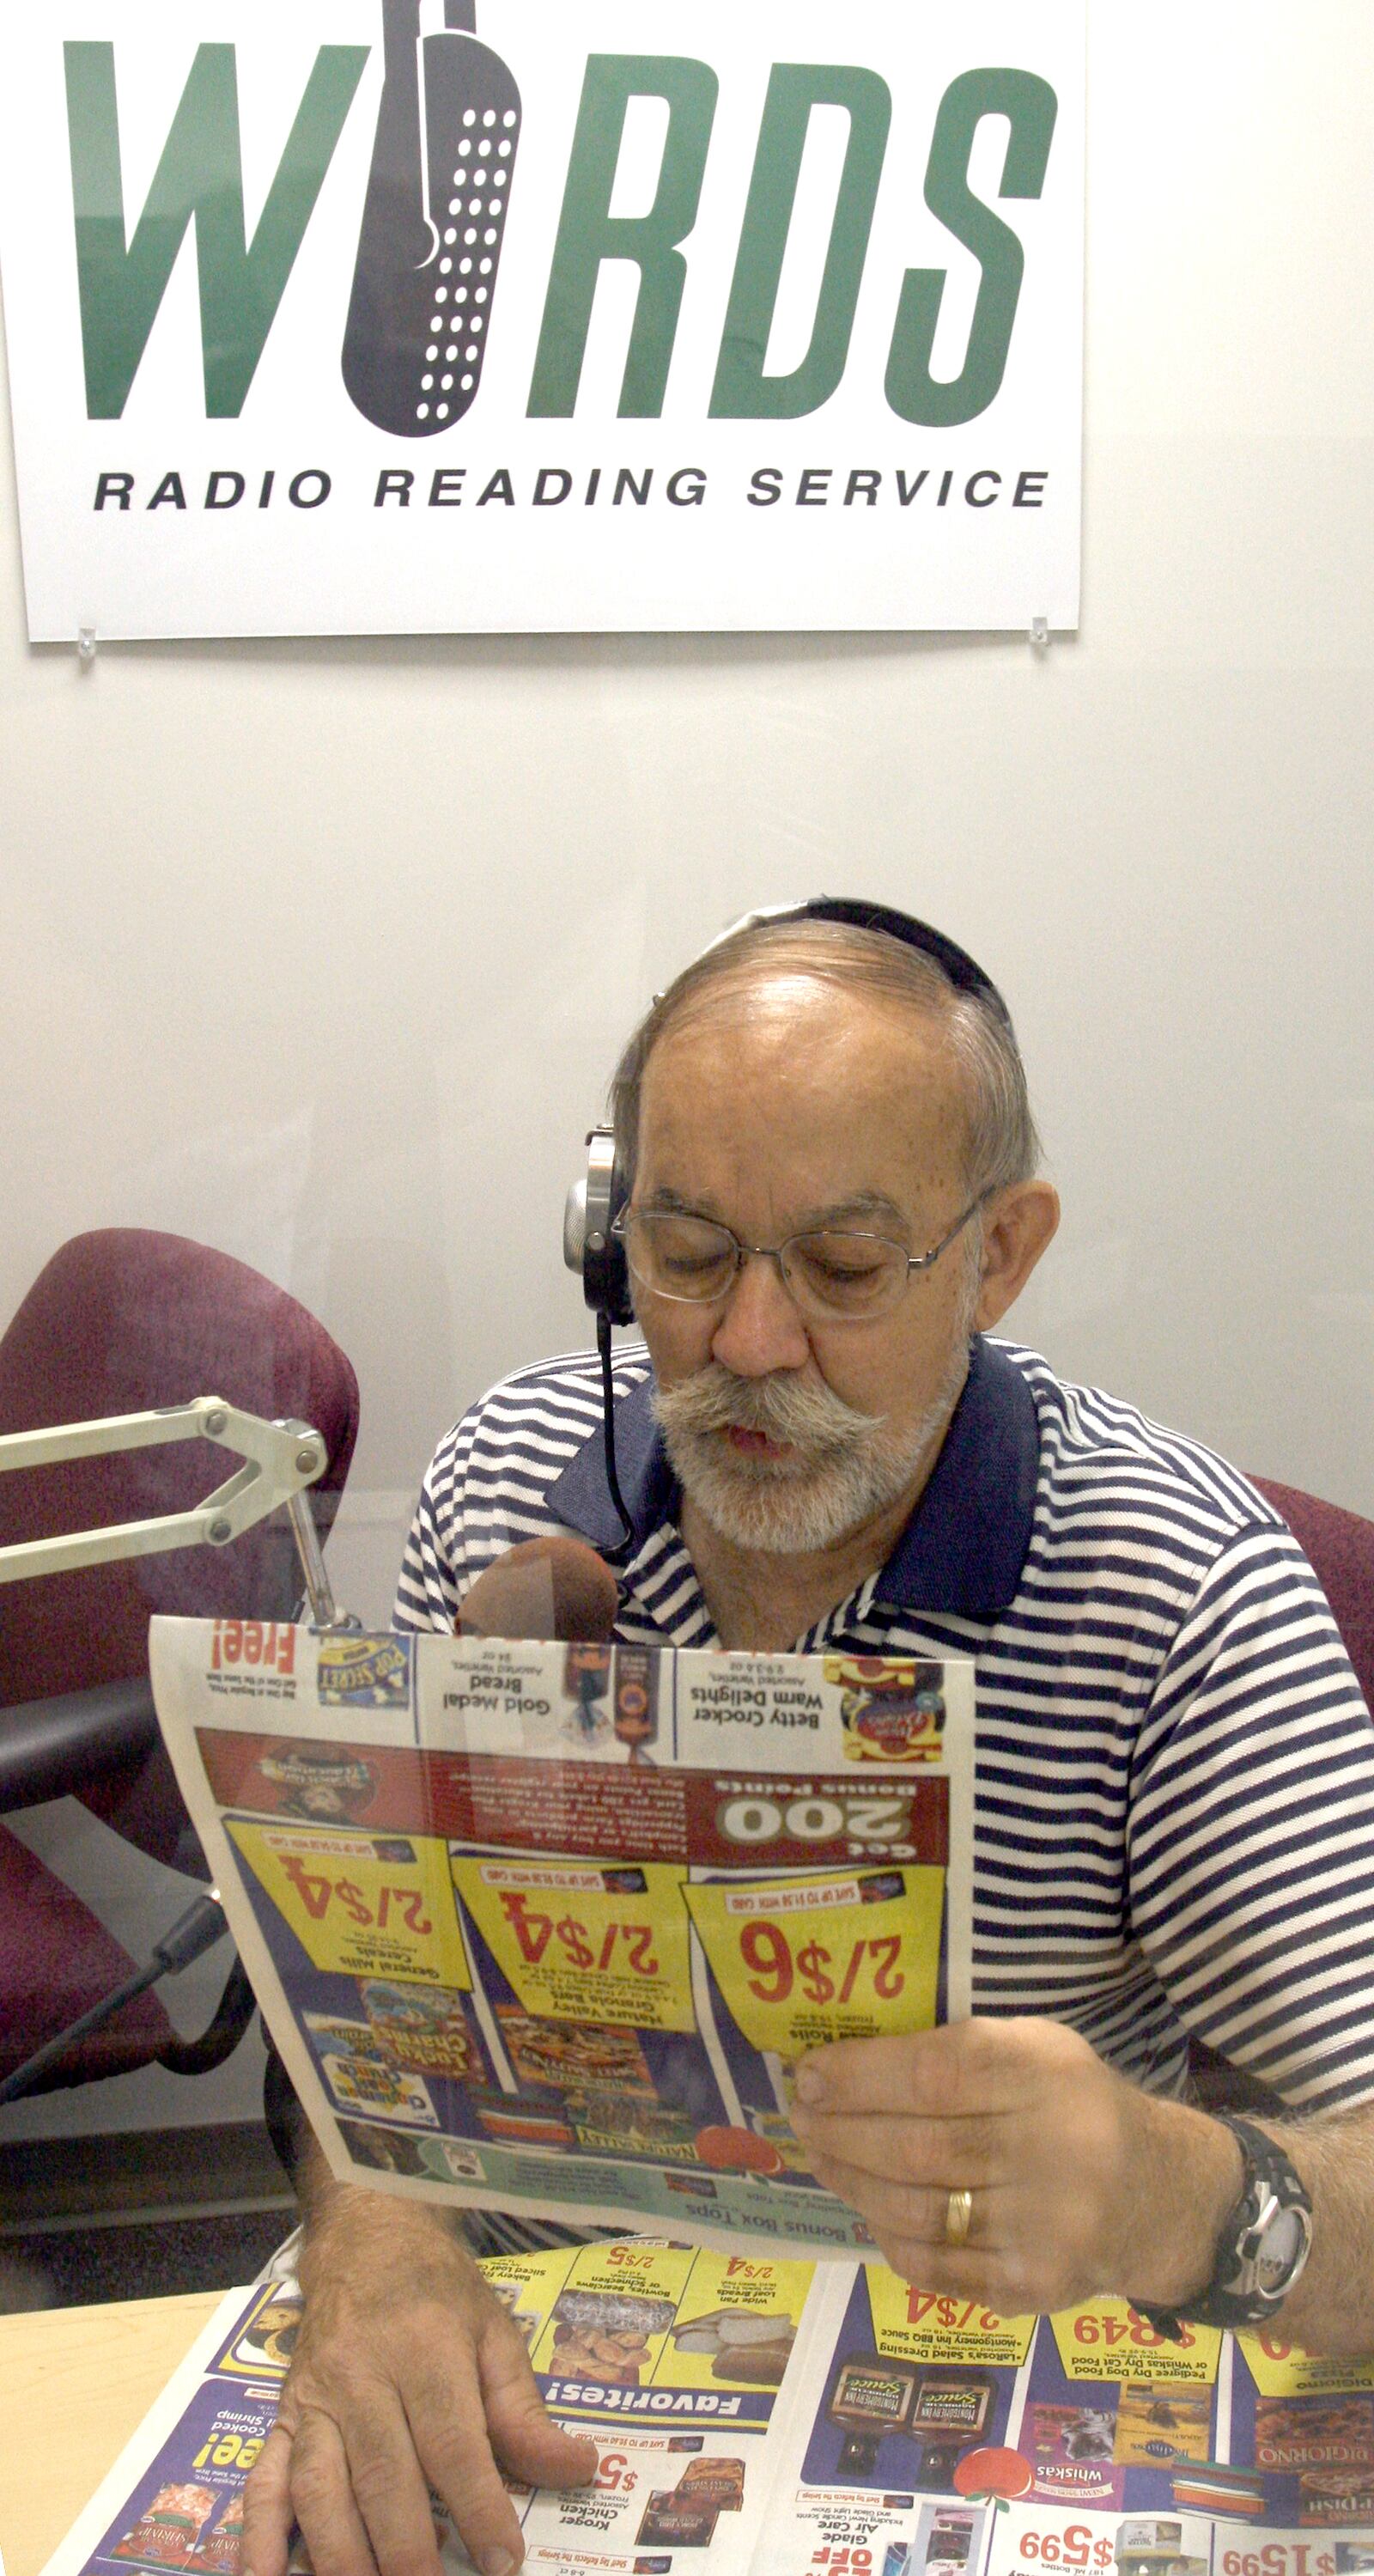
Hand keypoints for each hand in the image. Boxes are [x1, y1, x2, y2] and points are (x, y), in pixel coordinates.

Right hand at [241, 2188, 596, 2575]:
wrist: (364, 2239)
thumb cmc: (439, 2292)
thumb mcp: (495, 2333)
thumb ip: (525, 2410)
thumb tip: (576, 2469)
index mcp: (425, 2350)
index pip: (452, 2443)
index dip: (478, 2508)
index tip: (504, 2563)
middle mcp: (361, 2377)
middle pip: (383, 2475)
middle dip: (407, 2551)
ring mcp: (312, 2402)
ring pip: (319, 2489)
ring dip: (341, 2555)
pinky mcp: (279, 2419)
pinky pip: (262, 2482)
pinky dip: (258, 2538)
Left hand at [789, 2017, 1241, 2316]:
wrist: (1158, 2197)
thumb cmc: (1076, 2106)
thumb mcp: (1036, 2049)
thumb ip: (958, 2053)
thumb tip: (846, 2068)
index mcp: (1045, 2077)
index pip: (936, 2075)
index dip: (860, 2076)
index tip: (810, 2074)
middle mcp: (1049, 2153)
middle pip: (917, 2146)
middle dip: (842, 2129)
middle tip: (802, 2116)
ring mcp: (1040, 2230)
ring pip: (916, 2208)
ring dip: (852, 2181)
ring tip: (822, 2154)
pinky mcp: (1029, 2287)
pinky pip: (935, 2266)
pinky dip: (890, 2235)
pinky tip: (869, 2207)